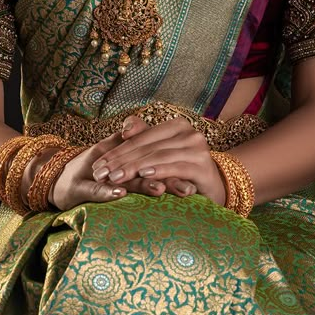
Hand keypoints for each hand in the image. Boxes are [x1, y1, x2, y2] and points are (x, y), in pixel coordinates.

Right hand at [49, 131, 179, 210]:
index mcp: (129, 162)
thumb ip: (141, 169)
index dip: (175, 171)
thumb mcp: (119, 171)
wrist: (59, 182)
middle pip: (145, 169)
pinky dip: (107, 191)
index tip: (195, 183)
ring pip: (124, 178)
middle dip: (167, 178)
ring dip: (141, 183)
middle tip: (188, 189)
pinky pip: (96, 188)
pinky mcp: (79, 186)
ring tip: (160, 189)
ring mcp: (97, 175)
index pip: (155, 163)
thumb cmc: (97, 176)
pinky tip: (120, 194)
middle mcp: (116, 167)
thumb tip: (172, 173)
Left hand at [90, 115, 226, 205]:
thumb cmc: (182, 171)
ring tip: (116, 177)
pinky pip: (176, 167)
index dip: (118, 151)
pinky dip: (159, 170)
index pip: (140, 138)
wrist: (215, 189)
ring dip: (135, 167)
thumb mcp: (161, 156)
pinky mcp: (203, 166)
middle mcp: (188, 132)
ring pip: (158, 156)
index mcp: (175, 125)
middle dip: (121, 161)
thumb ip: (144, 140)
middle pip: (147, 147)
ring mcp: (197, 148)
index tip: (98, 165)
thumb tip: (125, 129)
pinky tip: (145, 176)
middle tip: (101, 173)